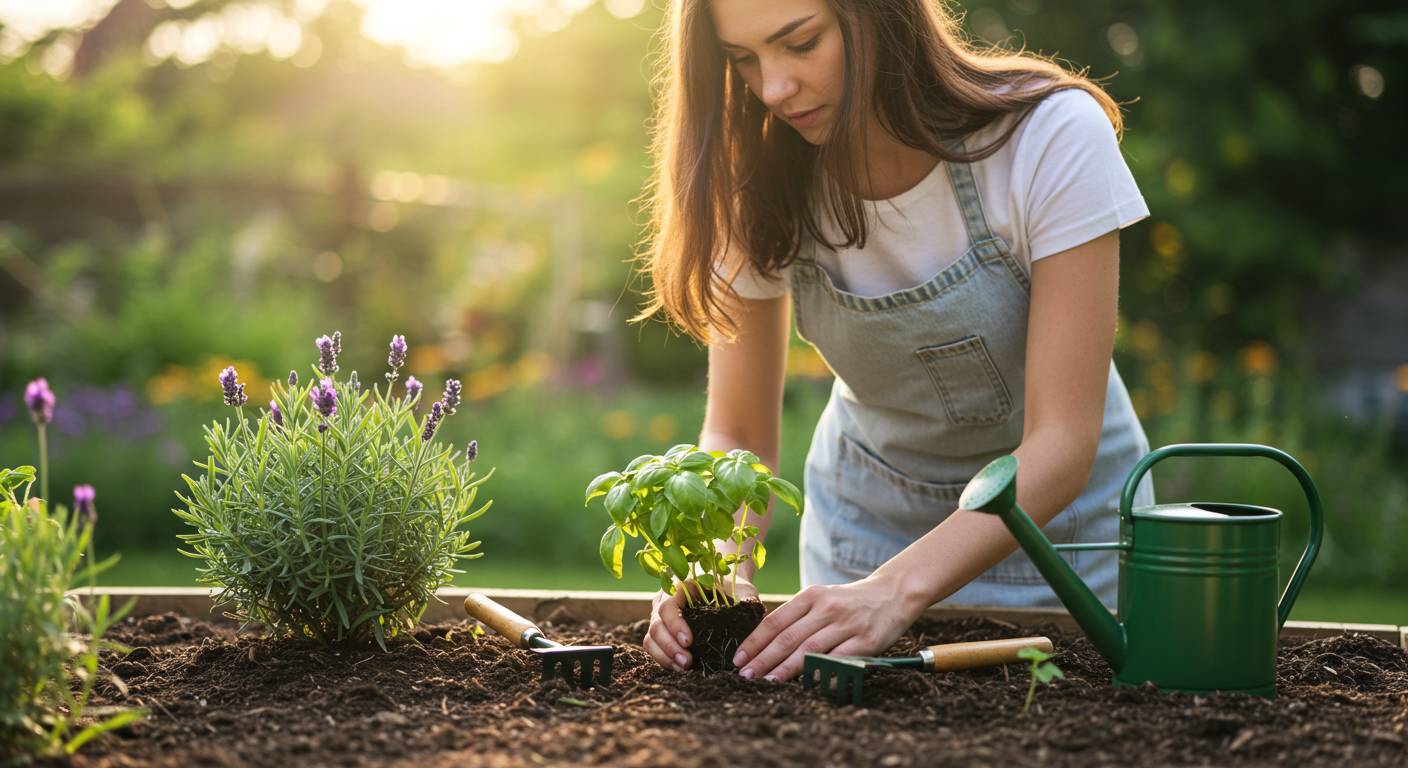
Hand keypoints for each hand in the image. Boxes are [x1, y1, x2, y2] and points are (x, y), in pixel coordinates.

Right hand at [643, 576, 759, 670]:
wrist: (721, 585)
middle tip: (687, 662)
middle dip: (669, 647)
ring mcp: (662, 618)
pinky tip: (681, 669)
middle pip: (655, 626)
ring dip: (664, 656)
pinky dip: (664, 660)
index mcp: (679, 587)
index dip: (675, 624)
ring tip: (683, 668)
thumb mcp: (740, 588)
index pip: (667, 606)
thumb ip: (747, 598)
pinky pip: (655, 648)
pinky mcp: (664, 633)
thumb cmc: (731, 585)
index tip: (689, 641)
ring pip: (651, 639)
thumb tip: (753, 611)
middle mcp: (665, 601)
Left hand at [731, 575, 922, 681]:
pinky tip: (806, 683)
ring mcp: (846, 624)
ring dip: (786, 668)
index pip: (775, 621)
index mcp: (811, 596)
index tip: (738, 659)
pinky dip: (821, 671)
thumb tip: (765, 645)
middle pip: (788, 637)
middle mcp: (826, 608)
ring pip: (809, 649)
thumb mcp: (821, 599)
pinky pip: (838, 659)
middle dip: (764, 658)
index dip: (754, 641)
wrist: (893, 593)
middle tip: (745, 675)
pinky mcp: (865, 640)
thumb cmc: (849, 601)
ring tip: (768, 681)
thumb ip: (798, 617)